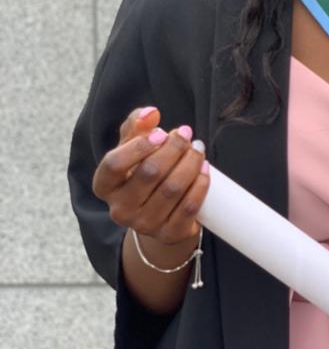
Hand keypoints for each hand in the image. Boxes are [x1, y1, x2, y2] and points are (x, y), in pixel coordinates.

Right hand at [92, 106, 209, 245]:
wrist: (159, 211)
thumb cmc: (142, 170)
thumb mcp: (133, 146)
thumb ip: (137, 124)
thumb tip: (151, 113)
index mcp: (104, 185)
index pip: (114, 164)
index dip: (139, 146)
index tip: (161, 132)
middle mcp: (119, 209)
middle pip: (150, 173)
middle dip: (174, 148)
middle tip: (187, 134)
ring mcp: (143, 225)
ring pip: (172, 189)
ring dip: (190, 163)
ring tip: (198, 149)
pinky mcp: (168, 235)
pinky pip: (189, 208)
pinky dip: (200, 185)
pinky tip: (205, 169)